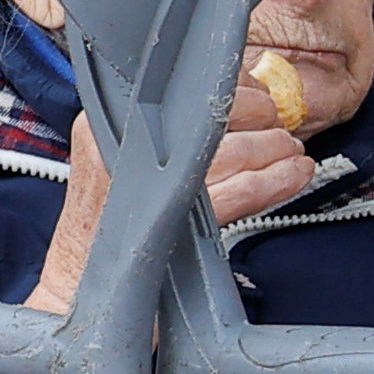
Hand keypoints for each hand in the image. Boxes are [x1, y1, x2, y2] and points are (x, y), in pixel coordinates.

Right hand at [21, 109, 324, 320]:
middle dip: (260, 115)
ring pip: (232, 151)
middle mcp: (123, 144)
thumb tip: (235, 98)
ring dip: (275, 149)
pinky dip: (276, 182)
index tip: (260, 94)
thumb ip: (165, 132)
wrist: (79, 287)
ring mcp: (146, 183)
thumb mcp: (123, 163)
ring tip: (292, 153)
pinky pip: (240, 193)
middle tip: (282, 126)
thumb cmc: (110, 225)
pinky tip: (294, 175)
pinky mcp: (174, 220)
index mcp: (107, 121)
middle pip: (211, 112)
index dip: (232, 87)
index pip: (180, 86)